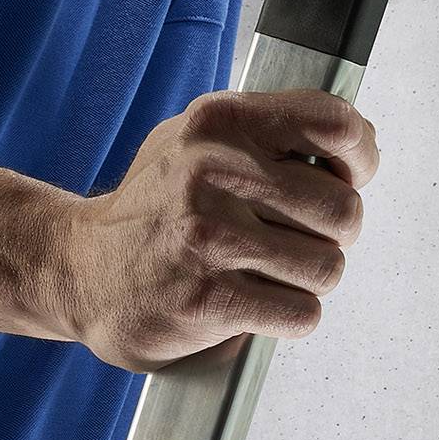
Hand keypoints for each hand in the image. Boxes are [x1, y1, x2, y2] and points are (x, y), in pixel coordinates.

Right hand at [57, 88, 377, 369]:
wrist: (78, 269)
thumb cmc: (155, 206)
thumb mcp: (199, 141)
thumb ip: (270, 133)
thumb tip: (356, 141)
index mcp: (219, 123)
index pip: (335, 124)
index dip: (361, 157)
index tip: (350, 177)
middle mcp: (212, 173)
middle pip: (343, 209)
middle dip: (333, 234)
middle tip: (297, 238)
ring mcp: (208, 239)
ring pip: (328, 267)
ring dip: (308, 279)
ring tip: (267, 271)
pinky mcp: (208, 300)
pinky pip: (301, 313)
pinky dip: (289, 316)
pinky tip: (255, 302)